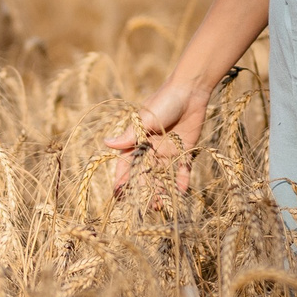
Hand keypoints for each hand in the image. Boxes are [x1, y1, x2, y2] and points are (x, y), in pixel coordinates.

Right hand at [105, 77, 207, 202]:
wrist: (190, 90)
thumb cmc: (163, 101)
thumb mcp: (145, 119)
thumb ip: (130, 135)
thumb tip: (106, 143)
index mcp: (137, 142)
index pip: (127, 165)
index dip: (123, 180)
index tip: (120, 196)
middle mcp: (151, 150)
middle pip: (146, 175)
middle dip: (145, 191)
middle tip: (148, 206)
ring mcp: (168, 152)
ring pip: (163, 176)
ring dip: (162, 190)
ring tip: (163, 205)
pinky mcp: (184, 151)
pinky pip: (182, 170)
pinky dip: (182, 181)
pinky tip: (182, 192)